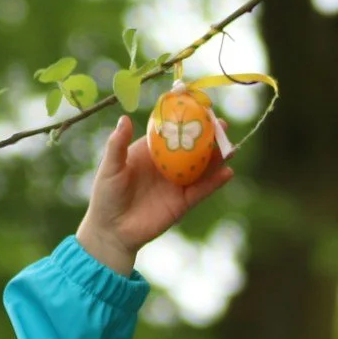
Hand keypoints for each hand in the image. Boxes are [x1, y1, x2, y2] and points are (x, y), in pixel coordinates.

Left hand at [75, 115, 233, 275]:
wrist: (112, 230)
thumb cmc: (107, 195)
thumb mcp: (111, 167)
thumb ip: (117, 145)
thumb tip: (124, 119)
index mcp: (153, 151)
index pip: (174, 131)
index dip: (187, 120)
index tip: (201, 107)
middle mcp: (169, 164)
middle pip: (194, 148)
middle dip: (209, 137)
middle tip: (222, 126)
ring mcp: (177, 183)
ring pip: (203, 167)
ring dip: (218, 157)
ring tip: (230, 147)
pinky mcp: (183, 203)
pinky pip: (202, 190)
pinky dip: (215, 182)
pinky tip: (228, 172)